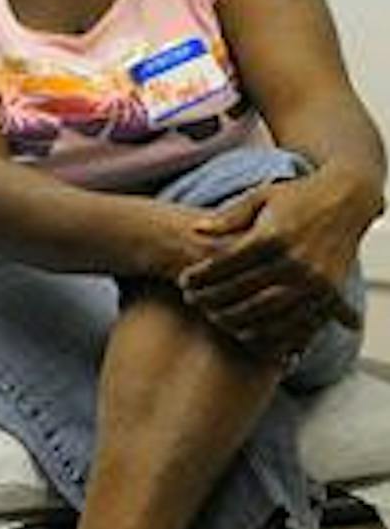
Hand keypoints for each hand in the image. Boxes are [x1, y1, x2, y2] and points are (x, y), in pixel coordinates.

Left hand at [179, 173, 370, 360]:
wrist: (346, 199)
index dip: (201, 275)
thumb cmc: (297, 196)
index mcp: (273, 235)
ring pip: (266, 310)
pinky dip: (270, 330)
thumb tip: (197, 230)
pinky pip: (296, 320)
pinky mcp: (330, 292)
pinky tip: (247, 332)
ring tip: (213, 317)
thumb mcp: (261, 197)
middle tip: (191, 301)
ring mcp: (314, 278)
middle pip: (243, 289)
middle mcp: (294, 259)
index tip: (183, 281)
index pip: (227, 263)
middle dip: (212, 298)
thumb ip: (229, 216)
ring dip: (235, 318)